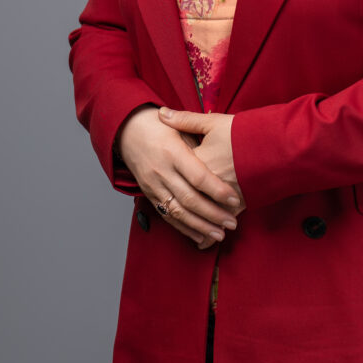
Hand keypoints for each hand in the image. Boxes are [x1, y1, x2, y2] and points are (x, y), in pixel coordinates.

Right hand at [116, 107, 240, 248]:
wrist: (127, 130)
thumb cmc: (160, 126)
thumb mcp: (180, 127)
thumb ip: (200, 144)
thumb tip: (225, 157)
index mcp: (172, 152)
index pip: (197, 176)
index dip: (217, 190)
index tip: (234, 199)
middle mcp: (161, 171)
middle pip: (189, 199)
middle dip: (213, 215)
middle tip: (232, 224)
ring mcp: (153, 185)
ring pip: (178, 212)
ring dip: (200, 226)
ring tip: (220, 235)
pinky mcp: (148, 195)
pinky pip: (167, 215)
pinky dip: (184, 228)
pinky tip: (199, 237)